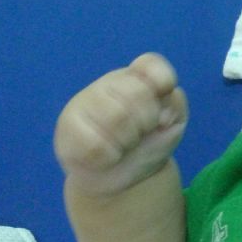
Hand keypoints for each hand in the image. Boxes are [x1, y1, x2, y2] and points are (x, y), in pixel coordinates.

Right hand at [54, 53, 187, 197]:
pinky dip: (109, 156)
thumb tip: (163, 108)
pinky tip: (108, 156)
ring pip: (116, 117)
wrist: (122, 177)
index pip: (150, 64)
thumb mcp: (172, 125)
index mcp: (136, 78)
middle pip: (137, 93)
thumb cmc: (148, 144)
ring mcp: (84, 102)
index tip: (163, 107)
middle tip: (141, 133)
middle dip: (148, 121)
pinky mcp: (67, 126)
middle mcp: (109, 84)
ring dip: (129, 140)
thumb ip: (175, 107)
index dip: (163, 83)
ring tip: (124, 145)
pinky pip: (95, 144)